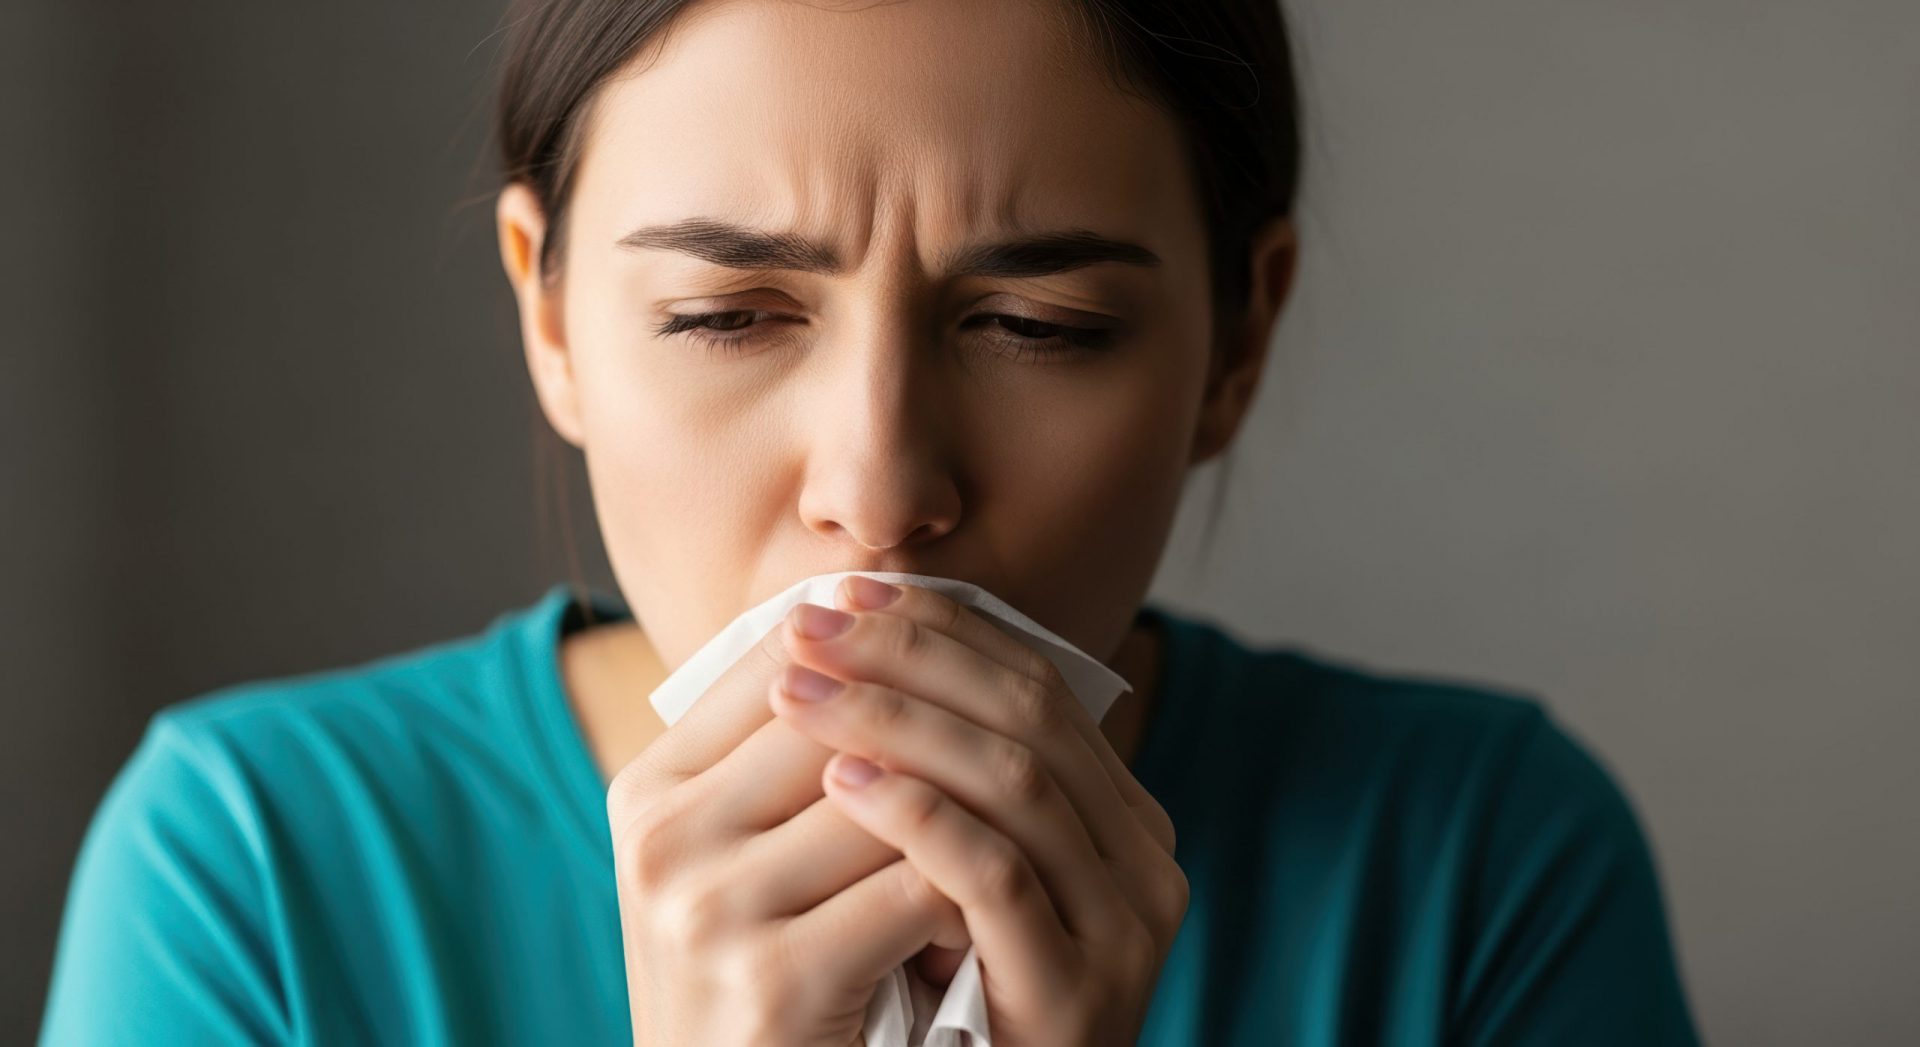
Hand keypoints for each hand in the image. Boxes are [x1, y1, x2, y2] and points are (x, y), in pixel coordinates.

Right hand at [605, 594, 970, 1046]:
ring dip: (963, 811)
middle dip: (935, 724)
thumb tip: (880, 614)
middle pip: (838, 719)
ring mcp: (709, 908)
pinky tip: (980, 916)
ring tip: (1012, 825)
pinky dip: (964, 893)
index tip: (959, 655)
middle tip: (1019, 731)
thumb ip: (793, 762)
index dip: (882, 647)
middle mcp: (662, 839)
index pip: (778, 662)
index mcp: (648, 793)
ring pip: (886, 798)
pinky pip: (912, 890)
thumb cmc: (755, 986)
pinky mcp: (771, 981)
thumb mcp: (744, 862)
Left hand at [769, 579, 1189, 1046]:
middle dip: (909, 656)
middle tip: (807, 628)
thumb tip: (833, 646)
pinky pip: (996, 877)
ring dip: (897, 720)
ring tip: (799, 691)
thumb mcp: (942, 873)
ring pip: (1016, 780)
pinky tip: (840, 785)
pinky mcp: (1078, 993)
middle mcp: (1143, 858)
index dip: (935, 628)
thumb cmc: (935, 1003)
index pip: (1033, 681)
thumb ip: (931, 776)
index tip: (838, 598)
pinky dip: (917, 818)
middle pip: (1029, 712)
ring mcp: (1122, 927)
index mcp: (1119, 815)